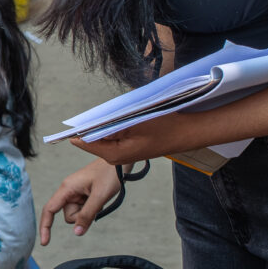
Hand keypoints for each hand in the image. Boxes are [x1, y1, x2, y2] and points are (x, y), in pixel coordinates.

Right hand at [39, 159, 122, 243]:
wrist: (120, 161)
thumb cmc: (109, 174)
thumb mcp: (100, 196)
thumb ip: (87, 215)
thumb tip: (77, 233)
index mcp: (67, 188)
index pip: (50, 210)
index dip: (45, 226)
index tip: (45, 243)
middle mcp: (68, 191)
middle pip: (69, 215)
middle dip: (82, 216)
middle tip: (96, 203)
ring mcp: (76, 193)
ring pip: (77, 214)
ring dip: (89, 212)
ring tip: (99, 198)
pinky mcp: (83, 195)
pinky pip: (84, 210)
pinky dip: (92, 209)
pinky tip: (100, 198)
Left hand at [69, 110, 188, 166]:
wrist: (186, 133)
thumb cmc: (164, 127)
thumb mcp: (134, 122)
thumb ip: (109, 125)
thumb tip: (88, 125)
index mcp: (113, 154)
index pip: (84, 141)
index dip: (80, 127)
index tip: (81, 116)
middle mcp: (114, 157)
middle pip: (92, 137)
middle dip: (97, 122)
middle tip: (112, 111)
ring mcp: (121, 152)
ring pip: (103, 133)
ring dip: (108, 121)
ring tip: (124, 114)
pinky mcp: (127, 147)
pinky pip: (114, 134)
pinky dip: (117, 124)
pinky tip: (129, 117)